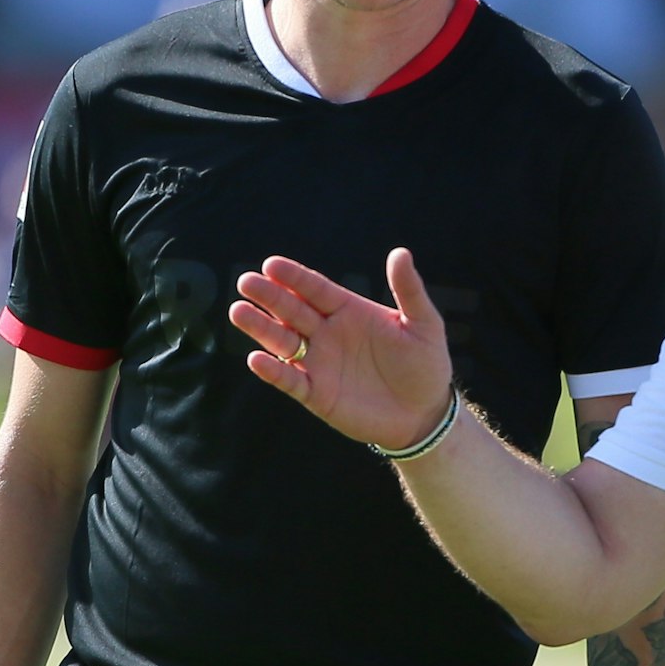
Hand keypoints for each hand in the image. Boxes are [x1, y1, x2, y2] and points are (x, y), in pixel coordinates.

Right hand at [229, 248, 455, 449]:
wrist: (424, 413)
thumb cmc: (426, 364)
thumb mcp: (424, 324)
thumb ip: (408, 290)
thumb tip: (400, 252)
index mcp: (349, 311)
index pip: (316, 289)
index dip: (294, 277)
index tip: (272, 264)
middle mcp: (328, 333)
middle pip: (292, 311)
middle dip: (270, 297)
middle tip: (246, 282)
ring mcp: (319, 363)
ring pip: (283, 342)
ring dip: (261, 328)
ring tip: (238, 312)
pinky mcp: (317, 394)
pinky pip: (290, 380)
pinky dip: (273, 371)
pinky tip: (257, 359)